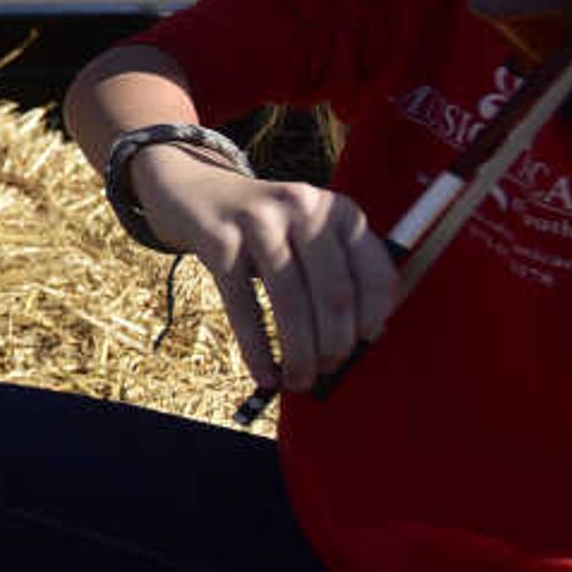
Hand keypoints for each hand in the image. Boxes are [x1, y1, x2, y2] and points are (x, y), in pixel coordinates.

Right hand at [136, 157, 397, 397]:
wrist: (196, 191)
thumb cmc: (266, 228)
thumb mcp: (310, 234)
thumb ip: (339, 273)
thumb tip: (361, 340)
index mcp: (340, 211)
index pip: (375, 275)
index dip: (373, 320)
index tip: (362, 347)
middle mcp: (305, 208)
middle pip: (334, 294)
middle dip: (334, 347)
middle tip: (327, 372)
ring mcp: (259, 221)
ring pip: (290, 303)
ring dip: (297, 354)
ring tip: (297, 380)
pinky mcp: (220, 239)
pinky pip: (243, 305)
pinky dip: (256, 348)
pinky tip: (263, 372)